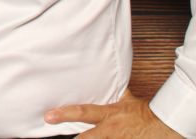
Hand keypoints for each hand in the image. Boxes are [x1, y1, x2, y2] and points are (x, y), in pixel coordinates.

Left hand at [45, 90, 181, 137]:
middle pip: (86, 138)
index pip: (82, 112)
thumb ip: (111, 92)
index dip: (64, 114)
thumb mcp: (125, 99)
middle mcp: (110, 130)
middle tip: (54, 132)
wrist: (164, 124)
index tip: (48, 116)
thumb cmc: (143, 111)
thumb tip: (100, 78)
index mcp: (108, 114)